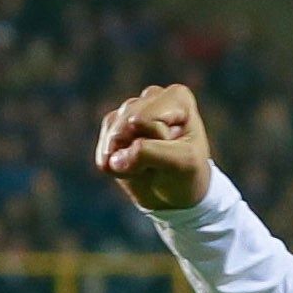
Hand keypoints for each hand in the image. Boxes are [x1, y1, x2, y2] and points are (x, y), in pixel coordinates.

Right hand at [95, 84, 213, 212]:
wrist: (176, 195)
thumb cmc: (187, 174)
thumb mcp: (182, 163)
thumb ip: (147, 153)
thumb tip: (111, 160)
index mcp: (178, 98)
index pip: (148, 120)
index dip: (160, 141)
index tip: (179, 149)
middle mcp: (152, 97)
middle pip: (127, 124)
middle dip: (139, 149)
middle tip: (162, 160)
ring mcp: (130, 111)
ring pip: (114, 135)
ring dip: (128, 158)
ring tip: (148, 165)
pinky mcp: (112, 128)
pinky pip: (105, 147)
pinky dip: (116, 164)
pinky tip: (132, 168)